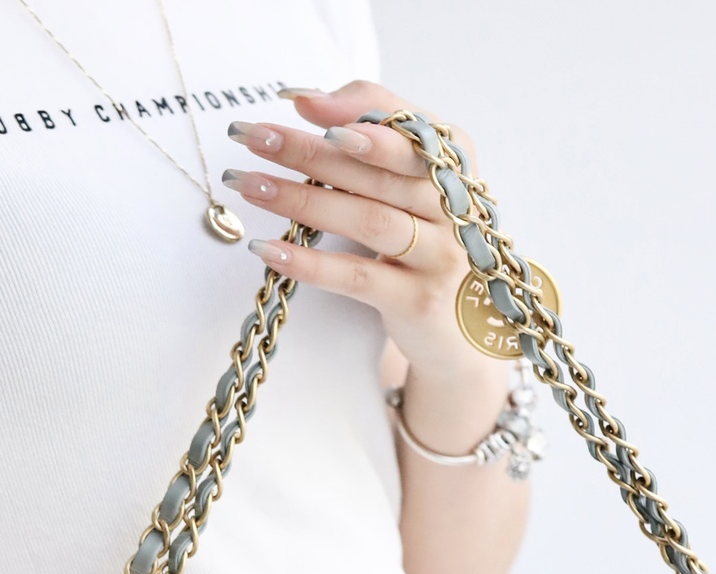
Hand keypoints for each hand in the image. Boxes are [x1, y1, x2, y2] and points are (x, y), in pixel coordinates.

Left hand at [223, 80, 508, 449]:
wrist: (465, 331)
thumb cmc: (426, 245)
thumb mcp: (409, 188)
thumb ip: (371, 141)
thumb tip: (309, 102)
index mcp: (453, 160)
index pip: (401, 121)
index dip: (350, 109)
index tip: (297, 102)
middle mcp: (452, 203)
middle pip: (373, 168)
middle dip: (307, 149)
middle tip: (252, 137)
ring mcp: (439, 254)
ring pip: (365, 218)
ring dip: (302, 199)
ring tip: (250, 186)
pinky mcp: (418, 301)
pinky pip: (357, 276)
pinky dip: (311, 263)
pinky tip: (270, 250)